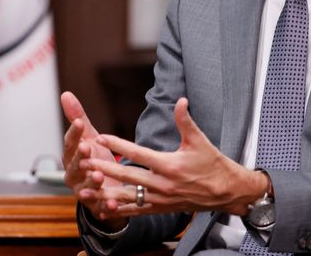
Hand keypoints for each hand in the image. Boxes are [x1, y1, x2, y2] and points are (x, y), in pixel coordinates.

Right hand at [61, 91, 126, 228]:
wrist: (105, 187)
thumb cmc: (95, 158)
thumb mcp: (90, 137)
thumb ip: (79, 118)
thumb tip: (65, 94)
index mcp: (72, 157)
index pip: (70, 143)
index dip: (74, 133)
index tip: (80, 123)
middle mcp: (74, 175)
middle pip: (74, 166)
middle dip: (80, 158)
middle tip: (86, 148)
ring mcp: (84, 192)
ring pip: (85, 188)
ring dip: (90, 183)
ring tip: (98, 176)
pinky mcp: (97, 206)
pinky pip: (100, 207)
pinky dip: (106, 206)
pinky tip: (113, 203)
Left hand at [81, 97, 266, 217]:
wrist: (226, 192)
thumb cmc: (213, 164)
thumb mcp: (200, 140)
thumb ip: (186, 121)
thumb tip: (181, 100)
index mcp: (169, 165)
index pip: (138, 153)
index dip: (118, 145)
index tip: (101, 138)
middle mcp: (162, 184)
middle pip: (127, 175)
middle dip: (103, 168)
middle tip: (83, 161)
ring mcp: (160, 199)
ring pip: (127, 196)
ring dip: (105, 192)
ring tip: (85, 188)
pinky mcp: (161, 209)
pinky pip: (136, 210)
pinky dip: (119, 210)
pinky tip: (104, 208)